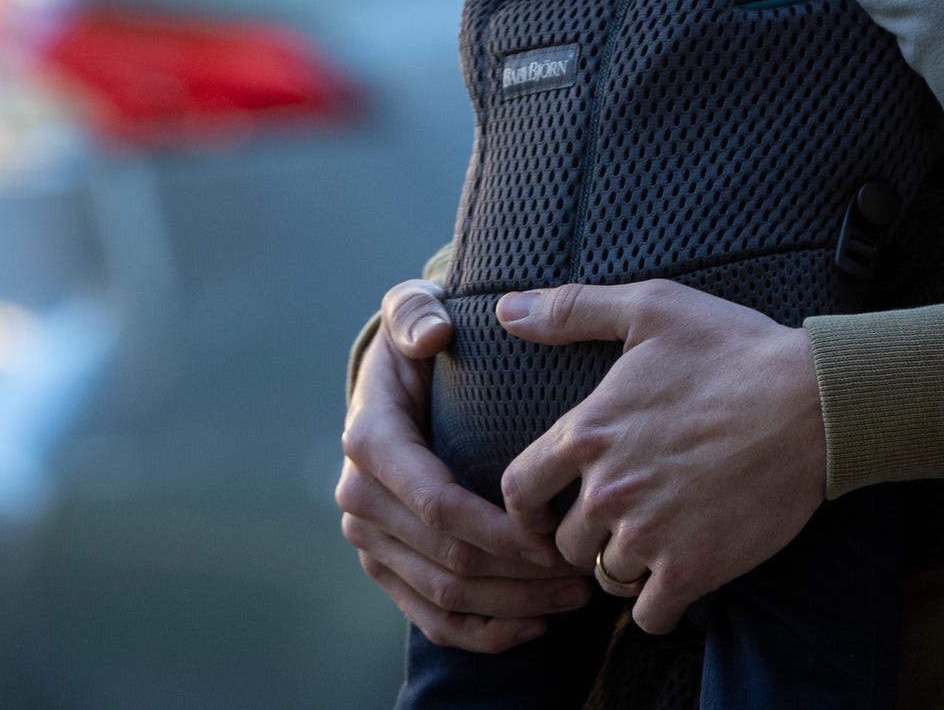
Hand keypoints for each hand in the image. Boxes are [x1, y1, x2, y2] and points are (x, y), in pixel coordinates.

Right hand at [338, 281, 592, 648]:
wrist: (392, 385)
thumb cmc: (417, 346)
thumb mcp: (413, 311)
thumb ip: (417, 312)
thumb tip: (432, 334)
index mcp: (370, 442)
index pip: (437, 503)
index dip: (497, 530)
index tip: (553, 538)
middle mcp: (360, 498)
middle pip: (448, 558)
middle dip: (520, 573)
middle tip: (583, 572)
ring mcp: (369, 540)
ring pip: (445, 595)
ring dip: (514, 605)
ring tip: (574, 595)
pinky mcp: (385, 568)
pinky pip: (432, 618)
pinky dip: (484, 632)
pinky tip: (534, 626)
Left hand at [494, 282, 826, 633]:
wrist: (812, 402)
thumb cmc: (734, 349)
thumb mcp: (650, 309)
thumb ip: (571, 310)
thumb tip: (506, 310)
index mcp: (587, 432)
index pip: (518, 491)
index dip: (525, 508)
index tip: (544, 513)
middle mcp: (607, 491)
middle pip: (564, 542)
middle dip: (582, 536)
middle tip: (615, 525)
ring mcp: (649, 535)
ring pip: (606, 577)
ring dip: (622, 567)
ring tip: (648, 546)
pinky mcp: (693, 570)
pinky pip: (650, 614)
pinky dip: (658, 605)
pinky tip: (675, 580)